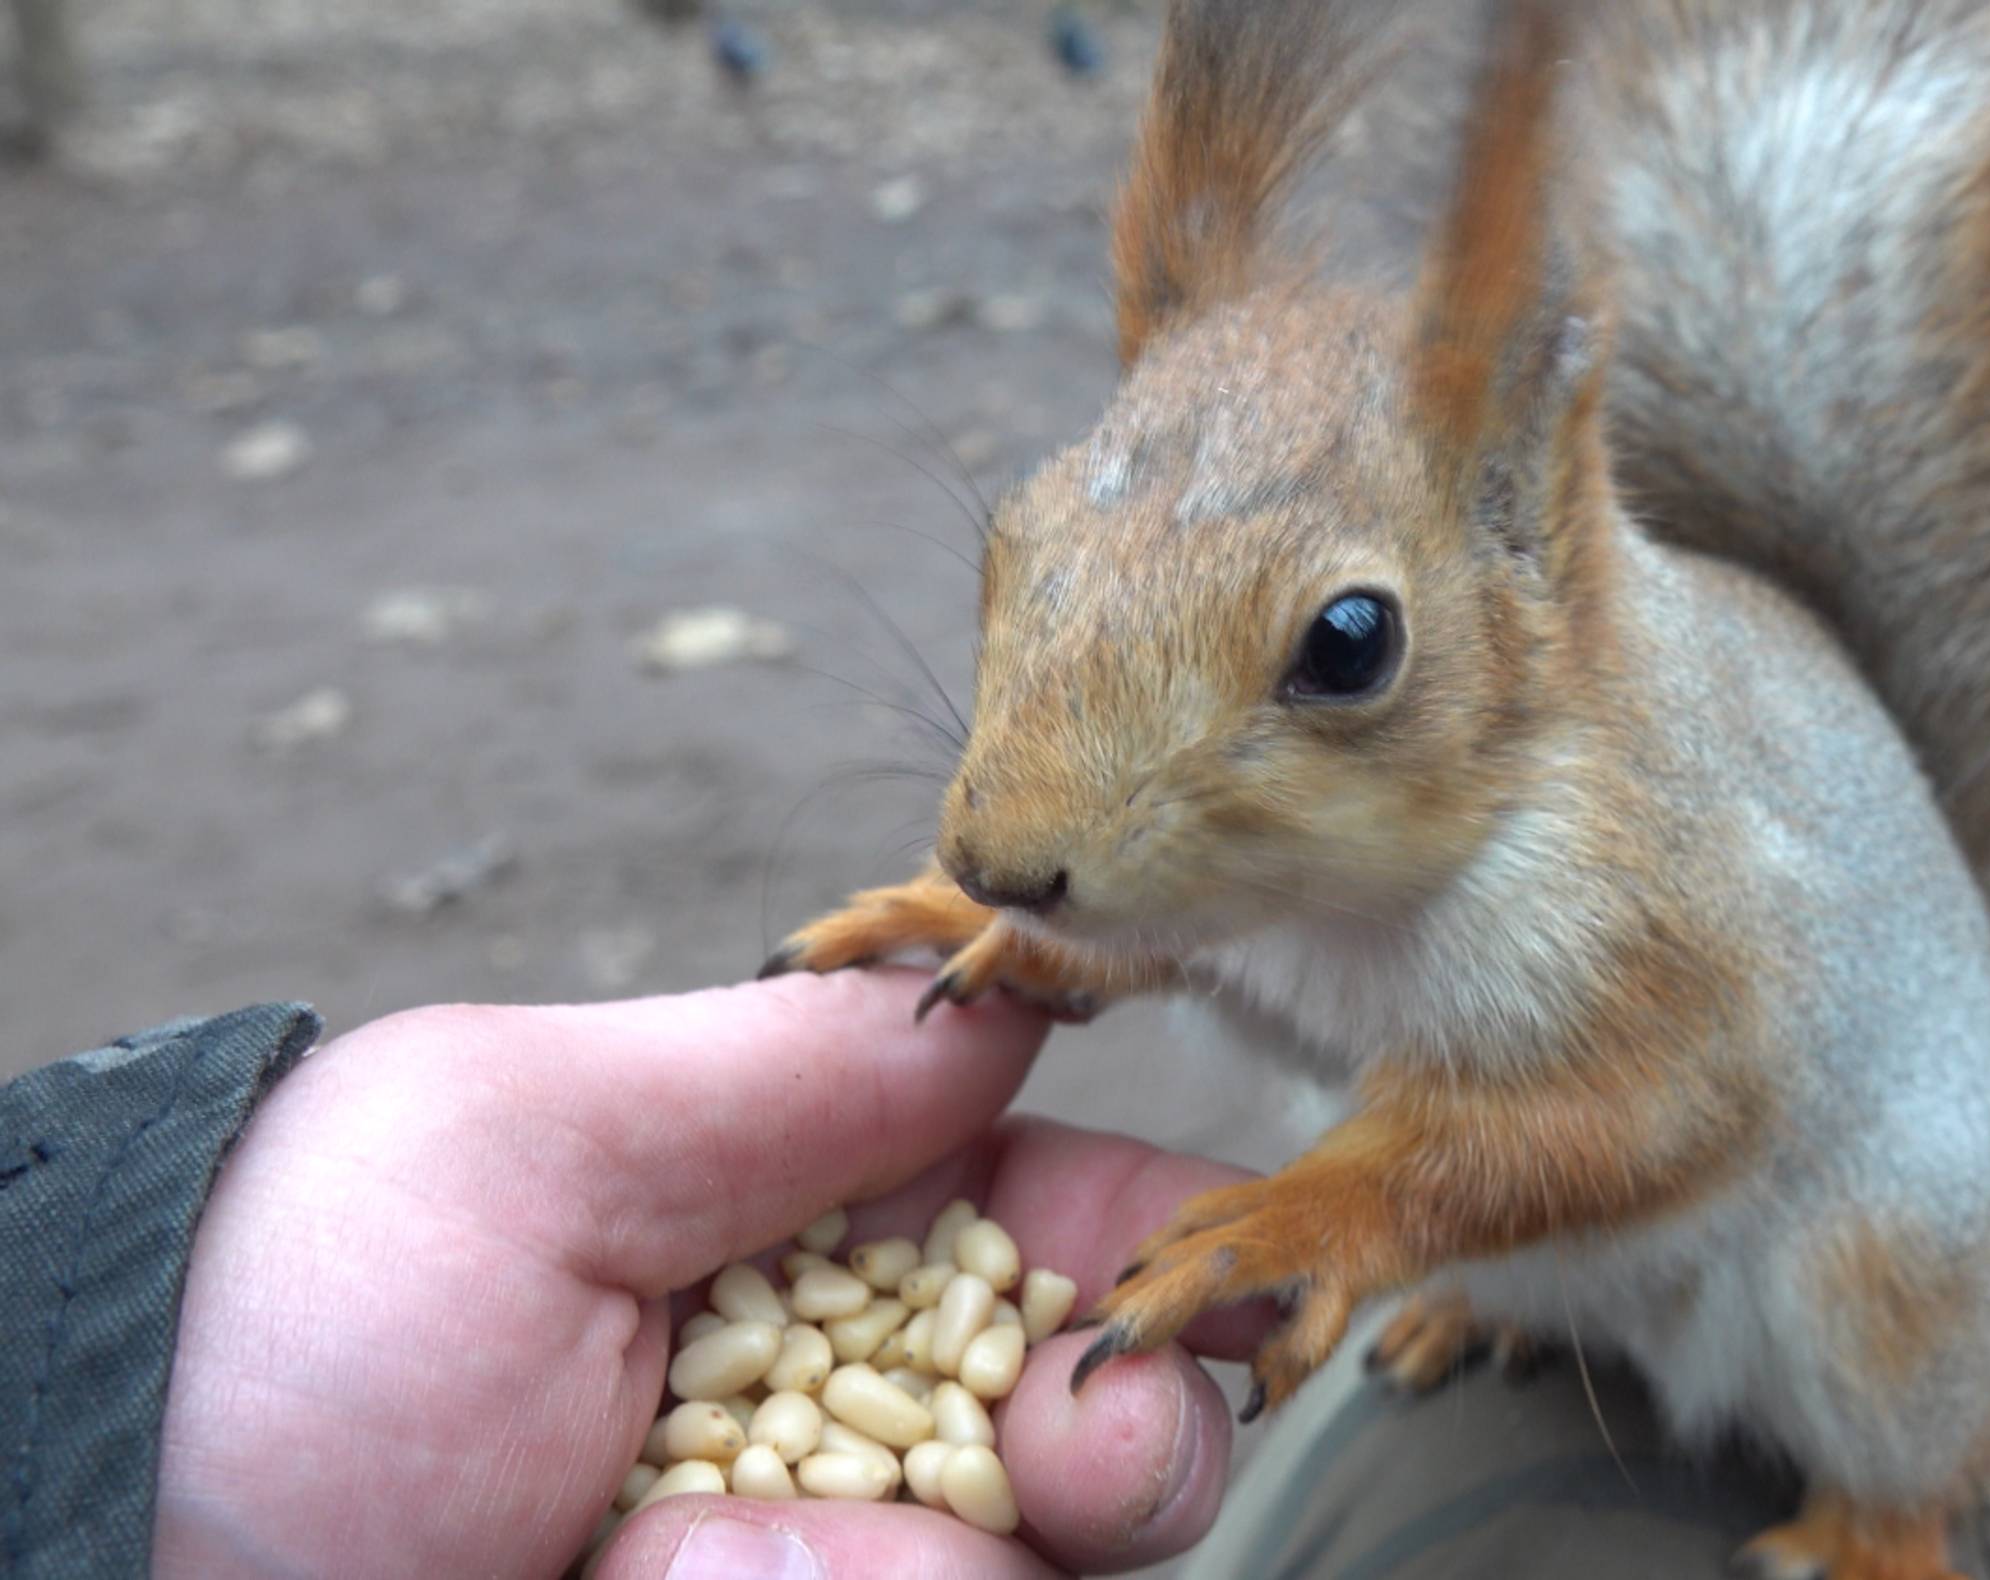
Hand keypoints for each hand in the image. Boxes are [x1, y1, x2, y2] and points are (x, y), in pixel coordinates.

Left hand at [153, 972, 1265, 1578]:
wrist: (92, 1558)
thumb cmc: (264, 1328)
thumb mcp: (512, 1138)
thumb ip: (784, 1071)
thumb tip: (1011, 988)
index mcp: (796, 1239)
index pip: (1059, 1227)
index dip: (1174, 1251)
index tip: (1238, 1279)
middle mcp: (832, 1424)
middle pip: (1109, 1433)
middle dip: (1139, 1431)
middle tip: (1086, 1438)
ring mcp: (808, 1566)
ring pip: (1020, 1573)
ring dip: (921, 1564)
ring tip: (695, 1563)